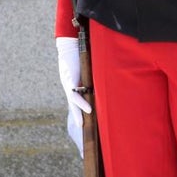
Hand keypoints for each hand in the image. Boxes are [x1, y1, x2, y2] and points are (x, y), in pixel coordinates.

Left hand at [57, 37, 91, 156]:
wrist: (70, 44)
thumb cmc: (79, 55)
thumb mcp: (87, 69)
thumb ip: (93, 78)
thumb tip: (108, 83)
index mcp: (73, 86)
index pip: (76, 103)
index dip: (79, 113)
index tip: (85, 124)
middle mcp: (69, 87)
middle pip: (72, 107)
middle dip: (77, 118)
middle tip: (82, 131)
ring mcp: (68, 84)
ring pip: (72, 103)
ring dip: (78, 114)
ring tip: (83, 124)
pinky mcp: (69, 80)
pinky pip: (75, 94)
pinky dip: (82, 102)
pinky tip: (89, 110)